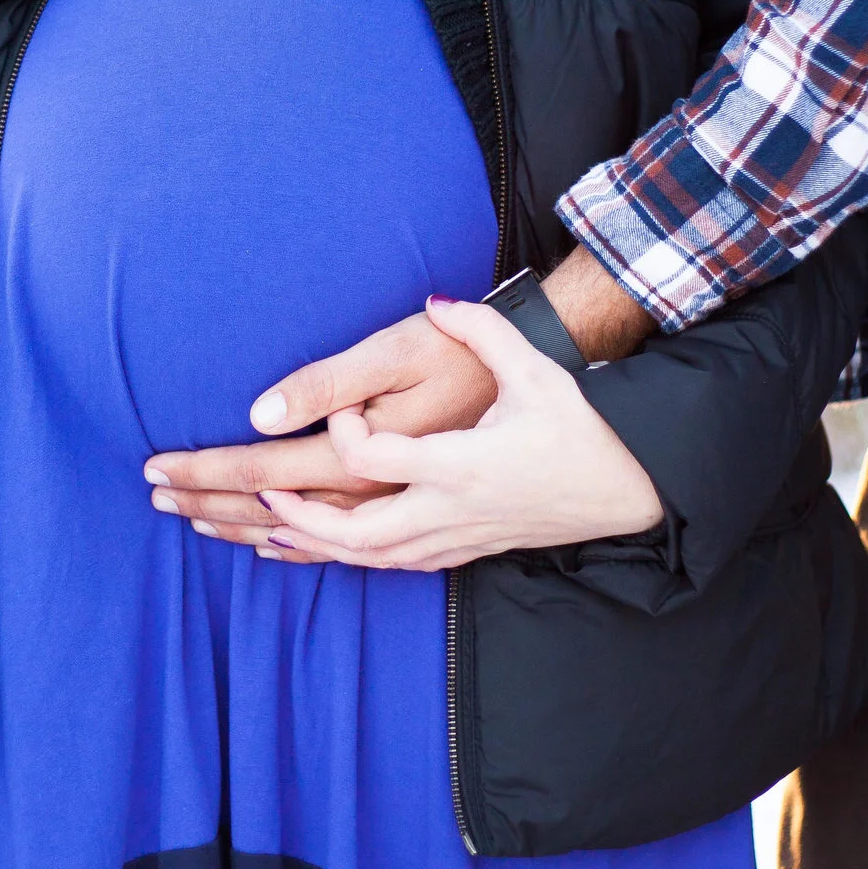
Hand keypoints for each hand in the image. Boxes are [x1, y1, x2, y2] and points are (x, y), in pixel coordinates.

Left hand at [249, 295, 662, 571]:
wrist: (622, 486)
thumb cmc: (575, 426)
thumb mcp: (533, 371)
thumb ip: (483, 329)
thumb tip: (438, 302)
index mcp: (457, 465)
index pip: (368, 458)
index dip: (342, 429)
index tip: (343, 409)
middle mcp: (447, 511)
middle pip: (349, 530)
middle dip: (286, 513)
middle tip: (247, 490)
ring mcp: (451, 539)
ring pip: (362, 557)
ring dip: (302, 541)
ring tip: (245, 524)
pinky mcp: (458, 551)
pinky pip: (385, 566)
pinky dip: (338, 557)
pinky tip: (302, 548)